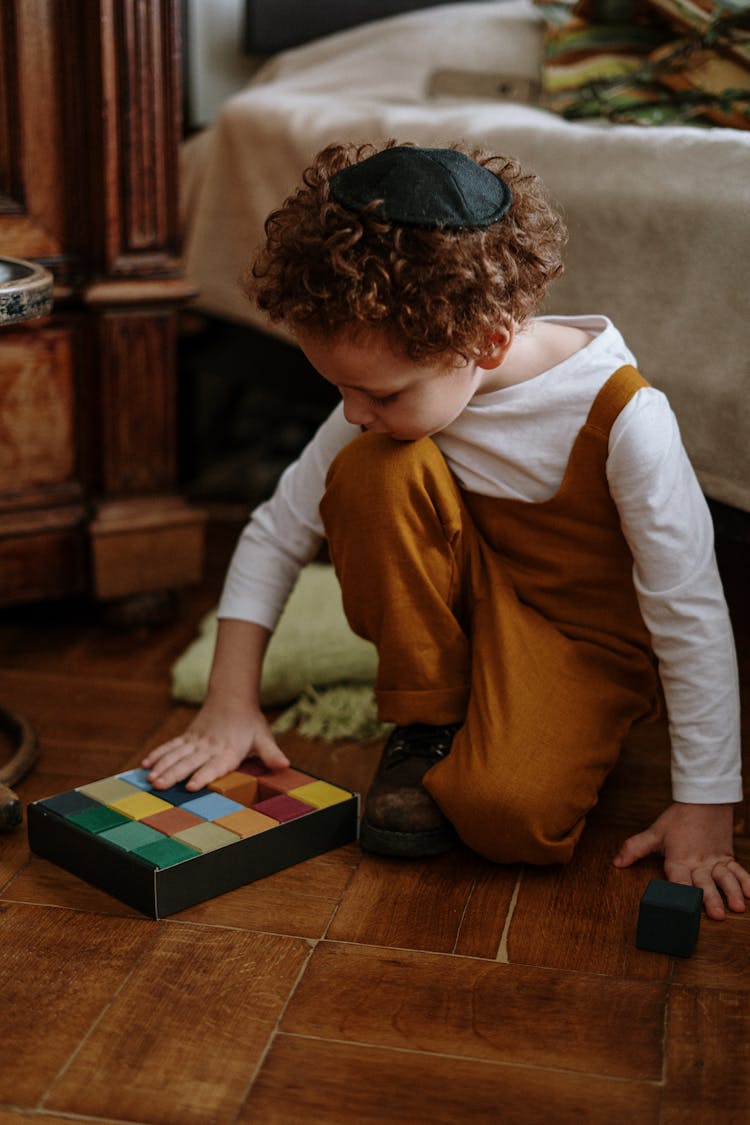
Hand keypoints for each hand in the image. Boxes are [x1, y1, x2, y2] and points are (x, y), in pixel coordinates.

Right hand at [142, 698, 288, 791]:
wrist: (233, 697)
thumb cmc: (250, 722)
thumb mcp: (263, 738)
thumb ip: (271, 754)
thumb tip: (286, 765)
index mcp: (228, 751)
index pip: (215, 766)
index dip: (203, 776)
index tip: (191, 787)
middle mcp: (209, 747)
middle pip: (189, 762)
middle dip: (173, 775)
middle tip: (159, 786)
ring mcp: (196, 742)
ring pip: (176, 755)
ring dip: (162, 767)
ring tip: (150, 779)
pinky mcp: (188, 737)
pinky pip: (171, 746)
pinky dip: (158, 754)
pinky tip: (146, 765)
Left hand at [613, 802, 749, 919]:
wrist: (703, 798)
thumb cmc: (678, 818)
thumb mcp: (655, 832)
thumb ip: (635, 848)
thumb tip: (616, 862)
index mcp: (679, 859)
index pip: (678, 878)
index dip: (680, 891)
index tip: (682, 905)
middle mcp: (698, 863)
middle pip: (704, 883)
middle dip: (711, 898)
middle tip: (717, 914)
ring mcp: (715, 861)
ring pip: (725, 878)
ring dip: (732, 892)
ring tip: (738, 906)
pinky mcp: (727, 857)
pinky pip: (739, 870)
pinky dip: (747, 881)